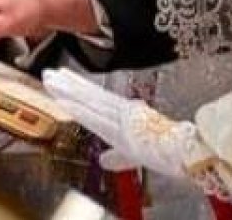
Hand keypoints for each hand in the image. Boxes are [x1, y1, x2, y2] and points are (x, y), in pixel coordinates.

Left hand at [42, 68, 211, 178]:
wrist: (183, 149)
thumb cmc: (167, 150)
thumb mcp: (135, 155)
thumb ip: (118, 156)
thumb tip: (104, 159)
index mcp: (124, 115)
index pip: (95, 100)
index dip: (78, 89)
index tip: (63, 79)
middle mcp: (120, 112)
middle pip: (89, 96)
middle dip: (67, 84)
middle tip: (48, 72)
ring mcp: (118, 116)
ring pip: (88, 101)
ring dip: (67, 91)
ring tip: (50, 79)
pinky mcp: (118, 125)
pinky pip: (94, 115)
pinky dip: (78, 107)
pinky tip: (64, 101)